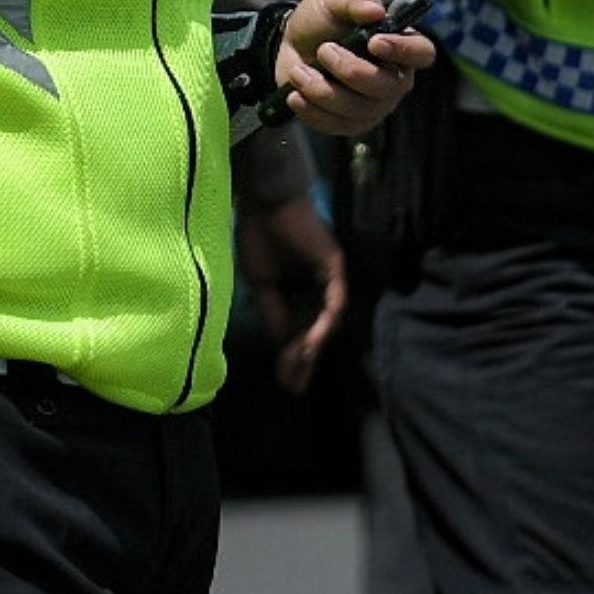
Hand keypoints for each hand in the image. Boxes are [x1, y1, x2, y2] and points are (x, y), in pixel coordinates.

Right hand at [240, 192, 345, 393]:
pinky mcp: (335, 268)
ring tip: (299, 366)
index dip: (291, 358)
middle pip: (314, 332)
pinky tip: (311, 341)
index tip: (285, 383)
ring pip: (325, 322)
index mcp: (296, 294)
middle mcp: (315, 290)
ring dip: (312, 345)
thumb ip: (274, 315)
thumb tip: (282, 346)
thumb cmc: (259, 238)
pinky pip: (335, 301)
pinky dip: (325, 322)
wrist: (264, 205)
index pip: (297, 332)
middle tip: (296, 387)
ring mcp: (327, 280)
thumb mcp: (262, 286)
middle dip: (304, 361)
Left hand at [277, 0, 434, 136]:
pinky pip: (336, 125)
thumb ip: (355, 0)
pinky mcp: (350, 123)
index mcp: (399, 44)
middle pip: (388, 86)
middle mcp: (393, 78)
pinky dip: (312, 110)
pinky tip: (295, 95)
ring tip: (299, 72)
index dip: (403, 50)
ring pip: (358, 109)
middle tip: (323, 50)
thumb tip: (375, 11)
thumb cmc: (321, 21)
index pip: (421, 53)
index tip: (374, 42)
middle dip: (351, 71)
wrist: (288, 45)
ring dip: (323, 91)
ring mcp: (373, 105)